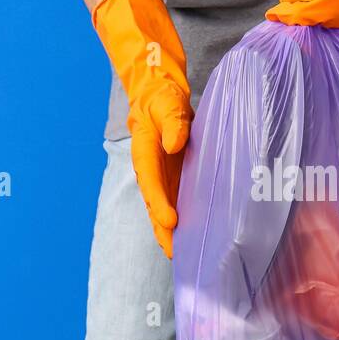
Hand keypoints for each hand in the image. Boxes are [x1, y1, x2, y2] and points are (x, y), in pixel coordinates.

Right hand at [92, 0, 192, 257]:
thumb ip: (172, 121)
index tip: (170, 223)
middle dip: (162, 228)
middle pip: (154, 200)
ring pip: (164, 202)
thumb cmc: (162, 92)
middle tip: (174, 253)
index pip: (150, 179)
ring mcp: (162, 169)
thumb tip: (175, 144)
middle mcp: (152, 163)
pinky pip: (177, 195)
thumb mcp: (168, 100)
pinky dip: (182, 214)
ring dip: (170, 228)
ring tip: (180, 253)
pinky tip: (193, 232)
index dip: (159, 202)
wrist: (158, 86)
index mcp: (145, 147)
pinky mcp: (174, 170)